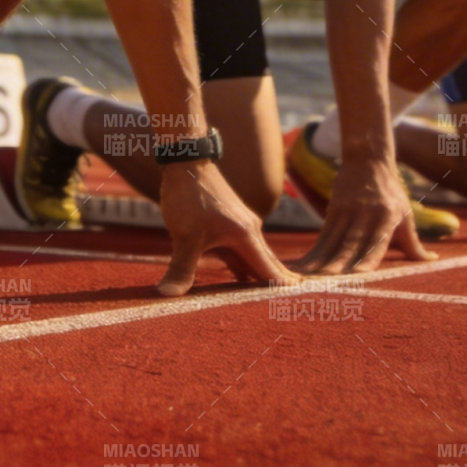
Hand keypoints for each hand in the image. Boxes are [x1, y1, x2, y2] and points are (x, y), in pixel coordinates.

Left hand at [154, 162, 298, 296]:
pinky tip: (240, 279)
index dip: (282, 286)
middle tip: (294, 305)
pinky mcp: (226, 224)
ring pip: (251, 257)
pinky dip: (241, 266)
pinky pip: (239, 251)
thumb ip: (181, 269)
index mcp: (246, 235)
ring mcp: (238, 226)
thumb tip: (166, 296)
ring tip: (268, 300)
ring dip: (258, 276)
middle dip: (277, 283)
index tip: (299, 300)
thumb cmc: (190, 196)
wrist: (187, 161)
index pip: (269, 268)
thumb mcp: (185, 236)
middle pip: (266, 264)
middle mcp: (249, 230)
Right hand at [293, 154, 434, 274]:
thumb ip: (414, 243)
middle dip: (337, 268)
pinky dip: (313, 254)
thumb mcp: (405, 215)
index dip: (365, 260)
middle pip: (350, 246)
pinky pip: (322, 237)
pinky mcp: (333, 211)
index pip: (375, 243)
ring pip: (332, 243)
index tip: (356, 278)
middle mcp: (366, 215)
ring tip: (307, 283)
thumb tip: (432, 261)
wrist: (367, 160)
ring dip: (319, 264)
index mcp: (386, 218)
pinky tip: (302, 268)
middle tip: (326, 289)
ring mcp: (347, 212)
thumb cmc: (391, 193)